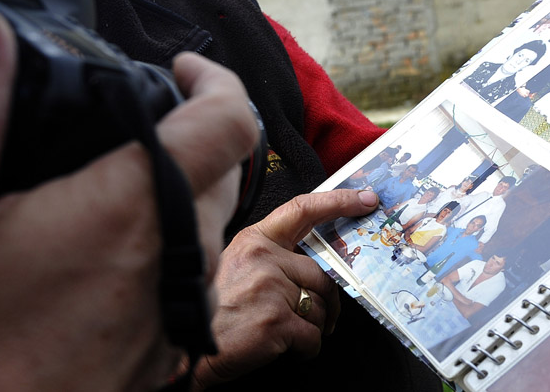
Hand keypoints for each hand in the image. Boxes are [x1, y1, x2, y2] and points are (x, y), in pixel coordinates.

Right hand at [0, 8, 257, 391]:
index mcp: (133, 210)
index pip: (228, 121)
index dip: (214, 78)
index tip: (181, 67)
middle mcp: (180, 256)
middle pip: (223, 166)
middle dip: (194, 129)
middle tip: (135, 121)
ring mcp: (184, 304)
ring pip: (212, 218)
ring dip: (183, 185)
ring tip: (114, 181)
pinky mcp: (174, 339)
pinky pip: (193, 267)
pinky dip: (169, 237)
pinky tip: (108, 249)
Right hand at [191, 189, 378, 388]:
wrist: (185, 346)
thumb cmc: (213, 308)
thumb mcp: (235, 266)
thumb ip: (270, 257)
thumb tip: (310, 264)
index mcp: (254, 240)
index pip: (303, 210)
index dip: (338, 202)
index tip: (364, 200)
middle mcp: (264, 258)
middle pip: (321, 275)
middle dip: (328, 301)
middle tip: (323, 316)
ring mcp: (270, 288)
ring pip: (319, 307)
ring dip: (312, 326)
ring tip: (290, 334)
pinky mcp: (276, 321)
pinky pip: (312, 336)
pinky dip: (306, 348)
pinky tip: (288, 349)